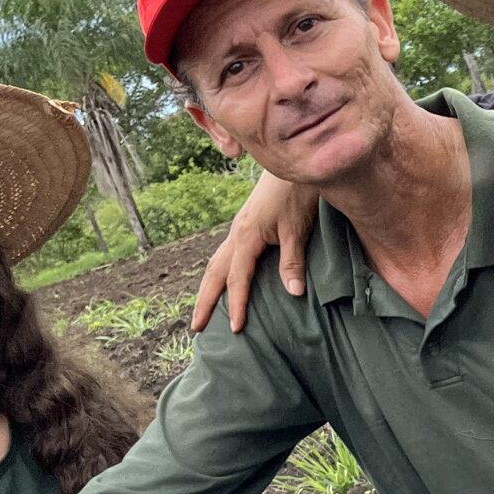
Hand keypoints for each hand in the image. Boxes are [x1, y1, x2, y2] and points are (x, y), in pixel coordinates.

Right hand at [190, 169, 318, 333]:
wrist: (294, 164)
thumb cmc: (296, 193)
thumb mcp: (297, 228)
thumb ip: (292, 260)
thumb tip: (293, 293)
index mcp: (246, 236)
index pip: (237, 279)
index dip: (236, 305)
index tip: (235, 328)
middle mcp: (236, 234)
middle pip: (213, 273)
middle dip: (204, 301)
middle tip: (196, 328)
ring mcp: (239, 229)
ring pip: (216, 263)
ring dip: (208, 288)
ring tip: (203, 310)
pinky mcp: (246, 225)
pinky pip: (226, 255)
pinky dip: (220, 274)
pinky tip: (225, 281)